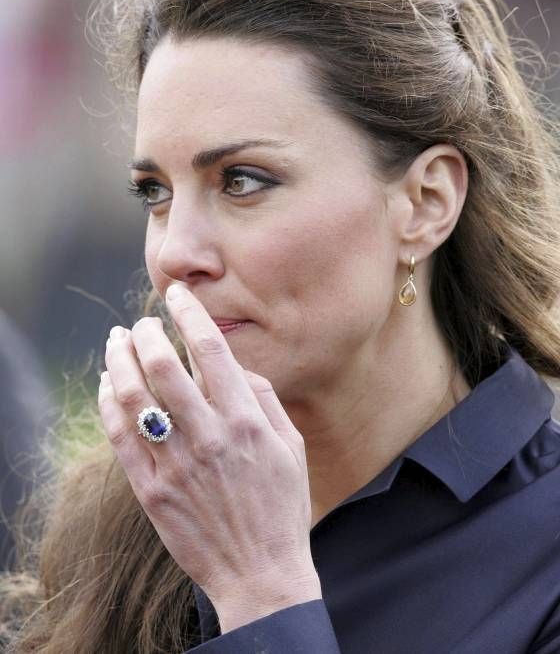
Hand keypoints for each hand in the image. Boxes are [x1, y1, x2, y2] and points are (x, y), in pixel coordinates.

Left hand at [98, 283, 320, 614]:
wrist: (261, 574)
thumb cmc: (281, 506)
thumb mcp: (291, 446)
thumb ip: (264, 398)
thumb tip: (235, 366)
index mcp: (246, 420)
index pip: (210, 349)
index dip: (189, 313)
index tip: (177, 294)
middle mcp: (209, 436)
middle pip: (162, 365)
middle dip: (145, 332)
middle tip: (141, 323)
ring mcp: (176, 464)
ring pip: (133, 396)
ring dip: (118, 360)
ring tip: (116, 342)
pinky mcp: (151, 491)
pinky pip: (119, 436)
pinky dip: (107, 402)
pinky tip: (106, 384)